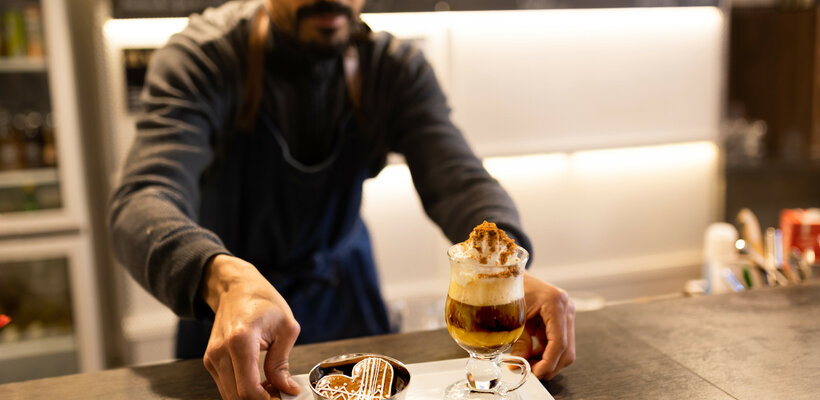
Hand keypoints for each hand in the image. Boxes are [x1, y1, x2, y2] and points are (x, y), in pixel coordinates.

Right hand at [200, 255, 301, 398]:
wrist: (236, 288)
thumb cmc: (262, 301)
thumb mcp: (285, 328)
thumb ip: (282, 363)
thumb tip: (287, 390)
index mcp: (240, 340)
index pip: (248, 389)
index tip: (284, 398)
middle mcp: (220, 351)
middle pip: (237, 397)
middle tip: (281, 395)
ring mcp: (212, 357)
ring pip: (229, 395)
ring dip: (251, 397)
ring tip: (273, 388)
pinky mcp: (210, 361)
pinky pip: (226, 386)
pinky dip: (243, 390)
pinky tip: (260, 382)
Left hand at [510, 272, 575, 380]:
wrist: (513, 272)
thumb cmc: (512, 286)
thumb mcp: (514, 314)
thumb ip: (517, 340)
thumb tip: (517, 364)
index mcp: (556, 303)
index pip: (559, 342)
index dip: (548, 362)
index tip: (535, 372)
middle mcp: (566, 309)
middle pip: (567, 350)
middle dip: (549, 365)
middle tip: (530, 372)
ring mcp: (567, 315)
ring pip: (565, 350)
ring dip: (548, 361)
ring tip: (527, 363)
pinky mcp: (562, 320)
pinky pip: (559, 343)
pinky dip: (546, 353)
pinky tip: (531, 354)